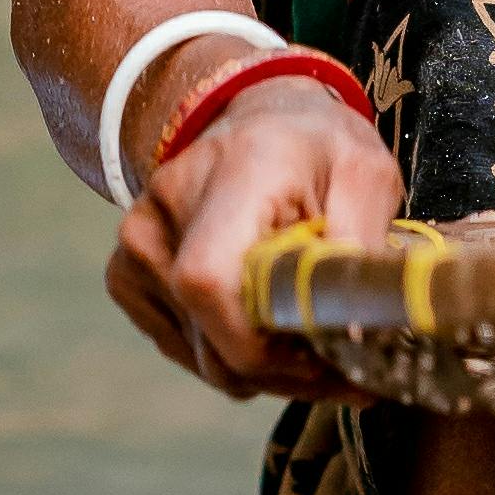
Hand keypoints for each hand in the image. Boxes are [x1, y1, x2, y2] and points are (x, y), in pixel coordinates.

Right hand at [106, 67, 398, 396]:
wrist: (260, 122)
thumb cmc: (317, 150)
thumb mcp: (366, 176)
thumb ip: (362, 247)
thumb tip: (354, 331)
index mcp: (230, 177)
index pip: (209, 282)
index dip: (259, 346)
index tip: (321, 358)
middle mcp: (165, 210)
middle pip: (208, 335)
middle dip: (283, 373)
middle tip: (344, 373)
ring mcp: (136, 246)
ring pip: (199, 356)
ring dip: (264, 372)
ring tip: (316, 352)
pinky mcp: (128, 274)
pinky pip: (183, 348)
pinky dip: (232, 357)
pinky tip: (270, 333)